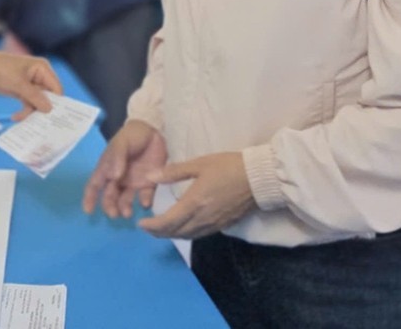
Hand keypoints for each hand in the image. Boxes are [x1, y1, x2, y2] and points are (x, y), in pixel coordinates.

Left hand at [0, 47, 61, 120]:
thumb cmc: (1, 69)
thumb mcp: (19, 84)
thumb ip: (35, 96)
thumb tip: (49, 109)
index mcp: (42, 69)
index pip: (56, 88)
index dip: (56, 102)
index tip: (52, 117)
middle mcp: (39, 76)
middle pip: (48, 97)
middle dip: (41, 109)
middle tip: (37, 123)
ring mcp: (31, 85)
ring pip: (37, 103)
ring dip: (30, 112)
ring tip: (20, 118)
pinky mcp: (23, 91)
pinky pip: (28, 104)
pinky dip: (24, 111)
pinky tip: (16, 117)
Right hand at [82, 120, 167, 218]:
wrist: (154, 130)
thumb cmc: (132, 135)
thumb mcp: (121, 142)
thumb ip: (116, 157)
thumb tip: (112, 176)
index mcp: (107, 168)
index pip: (95, 185)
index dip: (89, 198)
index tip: (88, 210)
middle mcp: (118, 179)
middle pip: (110, 197)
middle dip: (109, 206)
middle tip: (114, 213)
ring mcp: (133, 182)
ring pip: (126, 200)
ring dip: (124, 208)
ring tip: (127, 213)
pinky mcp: (149, 183)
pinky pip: (145, 196)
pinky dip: (144, 201)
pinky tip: (145, 203)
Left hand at [137, 152, 255, 239]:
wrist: (259, 178)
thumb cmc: (228, 167)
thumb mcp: (199, 164)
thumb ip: (173, 172)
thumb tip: (149, 176)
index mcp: (194, 202)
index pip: (167, 222)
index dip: (152, 226)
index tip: (141, 224)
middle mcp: (202, 218)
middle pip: (175, 233)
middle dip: (158, 233)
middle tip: (147, 228)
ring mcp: (213, 224)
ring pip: (187, 236)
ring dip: (171, 235)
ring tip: (161, 229)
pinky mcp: (223, 226)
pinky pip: (199, 235)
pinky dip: (185, 234)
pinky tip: (182, 227)